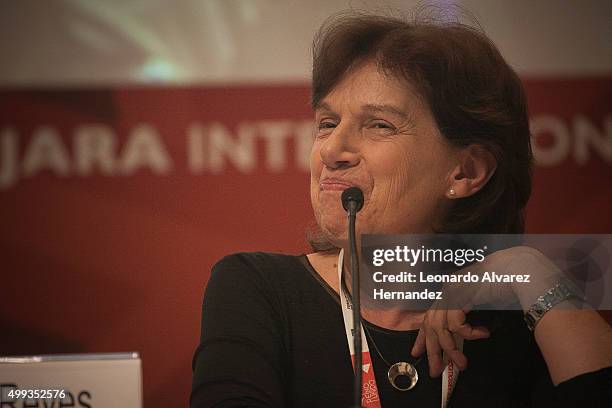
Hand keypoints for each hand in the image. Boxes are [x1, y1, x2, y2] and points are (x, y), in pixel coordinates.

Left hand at [410, 246, 561, 376]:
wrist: (514, 269)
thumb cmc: (502, 285)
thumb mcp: (477, 304)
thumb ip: (464, 317)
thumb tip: (456, 339)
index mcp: (447, 292)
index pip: (428, 317)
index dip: (422, 336)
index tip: (417, 352)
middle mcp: (445, 291)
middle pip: (431, 325)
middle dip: (433, 350)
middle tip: (435, 370)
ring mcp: (450, 292)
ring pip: (441, 328)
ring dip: (452, 350)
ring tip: (462, 364)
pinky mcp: (458, 296)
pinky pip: (456, 324)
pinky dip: (469, 334)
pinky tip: (483, 334)